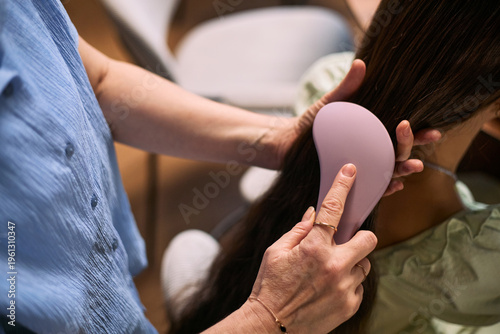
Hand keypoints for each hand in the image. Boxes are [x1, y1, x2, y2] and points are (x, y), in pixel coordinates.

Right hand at [245, 164, 375, 333]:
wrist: (271, 326)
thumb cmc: (269, 286)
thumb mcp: (276, 252)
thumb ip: (299, 230)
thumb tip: (314, 213)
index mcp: (313, 248)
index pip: (332, 208)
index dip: (342, 185)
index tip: (351, 171)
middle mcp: (334, 266)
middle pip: (368, 239)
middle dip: (360, 237)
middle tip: (345, 243)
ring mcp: (344, 287)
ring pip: (365, 264)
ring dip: (351, 263)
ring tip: (329, 272)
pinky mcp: (350, 305)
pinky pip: (359, 286)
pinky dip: (348, 284)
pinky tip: (329, 288)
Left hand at [270, 59, 440, 195]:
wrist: (286, 144)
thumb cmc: (310, 124)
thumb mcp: (329, 105)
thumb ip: (346, 89)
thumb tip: (361, 63)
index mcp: (369, 134)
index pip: (398, 134)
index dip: (417, 134)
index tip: (432, 130)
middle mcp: (368, 151)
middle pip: (397, 152)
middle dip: (410, 148)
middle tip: (411, 138)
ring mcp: (360, 166)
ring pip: (387, 171)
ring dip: (403, 170)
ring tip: (413, 167)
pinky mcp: (348, 181)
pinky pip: (370, 187)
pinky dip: (384, 188)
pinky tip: (394, 186)